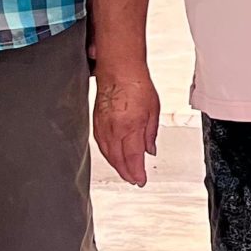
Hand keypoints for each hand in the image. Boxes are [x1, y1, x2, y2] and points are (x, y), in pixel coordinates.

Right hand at [93, 63, 159, 185]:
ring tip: (125, 172)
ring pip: (108, 154)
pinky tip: (113, 157)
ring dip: (117, 166)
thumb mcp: (153, 111)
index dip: (136, 172)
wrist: (119, 70)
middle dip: (127, 173)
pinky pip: (101, 145)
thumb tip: (150, 150)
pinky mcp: (96, 122)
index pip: (133, 157)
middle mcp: (114, 129)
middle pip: (118, 160)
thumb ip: (151, 134)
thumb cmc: (137, 85)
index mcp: (130, 127)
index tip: (141, 180)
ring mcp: (103, 127)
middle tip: (134, 179)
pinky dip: (108, 155)